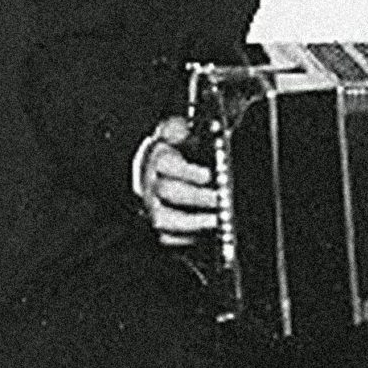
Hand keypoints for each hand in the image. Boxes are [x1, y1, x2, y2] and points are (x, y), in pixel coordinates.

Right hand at [135, 113, 219, 245]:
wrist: (147, 170)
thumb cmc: (171, 151)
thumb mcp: (175, 132)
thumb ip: (181, 129)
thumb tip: (190, 129)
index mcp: (158, 159)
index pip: (167, 165)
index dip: (187, 171)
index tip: (207, 175)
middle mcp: (151, 184)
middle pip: (169, 192)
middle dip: (197, 196)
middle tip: (220, 198)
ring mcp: (151, 207)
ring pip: (164, 219)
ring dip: (193, 222)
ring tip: (216, 221)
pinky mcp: (156, 226)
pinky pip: (166, 237)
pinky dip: (185, 239)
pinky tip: (204, 234)